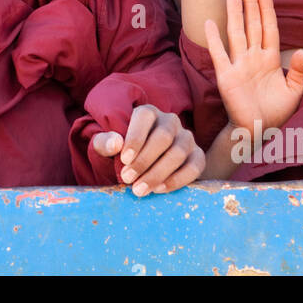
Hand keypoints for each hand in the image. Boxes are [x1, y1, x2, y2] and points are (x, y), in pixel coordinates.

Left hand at [91, 104, 205, 195]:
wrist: (140, 165)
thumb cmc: (121, 151)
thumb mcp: (107, 146)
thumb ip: (104, 142)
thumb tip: (115, 143)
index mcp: (147, 112)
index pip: (145, 117)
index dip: (135, 138)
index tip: (124, 160)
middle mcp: (170, 121)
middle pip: (163, 137)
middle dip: (144, 161)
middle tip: (127, 179)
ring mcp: (186, 138)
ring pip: (178, 153)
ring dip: (158, 174)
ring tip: (139, 189)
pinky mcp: (197, 156)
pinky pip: (195, 167)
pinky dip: (177, 180)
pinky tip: (159, 189)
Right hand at [205, 0, 302, 142]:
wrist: (259, 131)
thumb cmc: (276, 111)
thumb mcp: (295, 91)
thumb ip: (301, 71)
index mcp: (271, 59)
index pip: (269, 28)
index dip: (267, 10)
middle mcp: (254, 58)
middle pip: (252, 25)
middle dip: (250, 4)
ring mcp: (239, 66)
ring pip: (237, 34)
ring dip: (235, 14)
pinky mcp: (227, 77)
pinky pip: (219, 55)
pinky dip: (214, 39)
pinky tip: (210, 22)